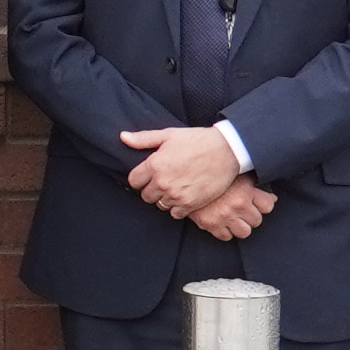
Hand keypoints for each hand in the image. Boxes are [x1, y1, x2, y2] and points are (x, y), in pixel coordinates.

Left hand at [121, 126, 246, 217]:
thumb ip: (143, 139)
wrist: (226, 150)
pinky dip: (178, 207)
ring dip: (165, 198)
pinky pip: (175, 214)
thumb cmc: (197, 140)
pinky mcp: (191, 204)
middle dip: (152, 189)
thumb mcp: (168, 135)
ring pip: (160, 205)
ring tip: (176, 187)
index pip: (134, 181)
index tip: (149, 175)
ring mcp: (176, 195)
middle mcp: (162, 182)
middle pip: (146, 196)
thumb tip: (123, 137)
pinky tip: (185, 195)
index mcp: (154, 165)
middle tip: (164, 181)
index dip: (141, 178)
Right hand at [189, 180, 277, 241]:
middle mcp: (237, 205)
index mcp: (245, 191)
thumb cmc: (210, 173)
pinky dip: (225, 231)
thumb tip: (273, 198)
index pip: (268, 205)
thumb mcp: (234, 173)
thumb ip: (253, 184)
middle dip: (251, 216)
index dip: (264, 204)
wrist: (184, 178)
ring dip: (241, 226)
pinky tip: (222, 222)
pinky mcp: (211, 225)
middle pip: (257, 220)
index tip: (258, 203)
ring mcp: (224, 217)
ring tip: (235, 218)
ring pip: (245, 232)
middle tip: (244, 210)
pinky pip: (226, 237)